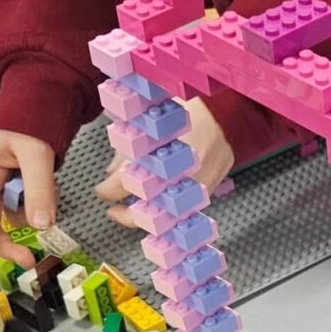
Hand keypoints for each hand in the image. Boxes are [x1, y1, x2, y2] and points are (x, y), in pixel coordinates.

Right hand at [0, 128, 55, 268]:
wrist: (38, 106)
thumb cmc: (29, 123)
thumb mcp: (36, 152)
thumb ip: (39, 187)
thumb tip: (42, 224)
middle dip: (9, 242)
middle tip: (29, 260)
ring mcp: (3, 187)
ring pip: (17, 216)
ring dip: (36, 211)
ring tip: (51, 182)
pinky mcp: (18, 189)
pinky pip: (30, 206)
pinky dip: (43, 203)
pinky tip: (51, 184)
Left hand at [95, 96, 233, 226]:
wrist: (228, 116)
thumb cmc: (189, 114)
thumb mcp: (150, 126)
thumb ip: (128, 151)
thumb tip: (113, 172)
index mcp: (158, 157)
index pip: (123, 183)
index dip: (108, 190)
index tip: (102, 190)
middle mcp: (177, 178)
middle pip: (147, 212)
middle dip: (127, 215)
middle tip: (114, 211)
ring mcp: (196, 188)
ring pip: (168, 216)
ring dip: (150, 217)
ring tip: (138, 212)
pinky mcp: (210, 191)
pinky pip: (186, 208)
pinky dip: (172, 209)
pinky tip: (163, 204)